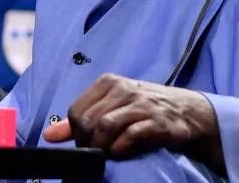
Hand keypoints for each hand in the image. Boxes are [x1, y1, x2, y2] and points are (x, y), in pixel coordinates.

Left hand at [42, 74, 224, 170]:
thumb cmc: (145, 108)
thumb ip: (82, 120)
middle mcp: (124, 89)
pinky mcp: (158, 121)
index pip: (76, 110)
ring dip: (101, 147)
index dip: (76, 132)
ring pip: (106, 126)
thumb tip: (49, 136)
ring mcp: (141, 104)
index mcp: (108, 83)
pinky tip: (121, 152)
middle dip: (87, 143)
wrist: (189, 111)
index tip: (84, 143)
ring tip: (106, 154)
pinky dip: (121, 148)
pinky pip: (131, 135)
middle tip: (94, 152)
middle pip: (89, 121)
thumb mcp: (112, 107)